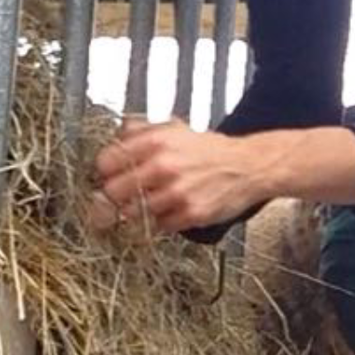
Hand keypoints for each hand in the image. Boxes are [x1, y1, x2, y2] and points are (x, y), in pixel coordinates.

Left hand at [91, 117, 265, 234]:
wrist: (248, 166)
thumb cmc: (210, 150)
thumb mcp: (174, 128)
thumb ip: (141, 131)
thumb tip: (115, 136)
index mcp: (155, 142)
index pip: (106, 162)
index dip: (105, 171)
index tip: (109, 176)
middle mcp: (163, 166)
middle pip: (113, 192)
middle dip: (115, 195)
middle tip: (124, 195)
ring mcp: (176, 193)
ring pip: (133, 213)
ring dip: (138, 210)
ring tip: (152, 201)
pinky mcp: (190, 214)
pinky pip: (158, 226)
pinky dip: (161, 221)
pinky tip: (171, 209)